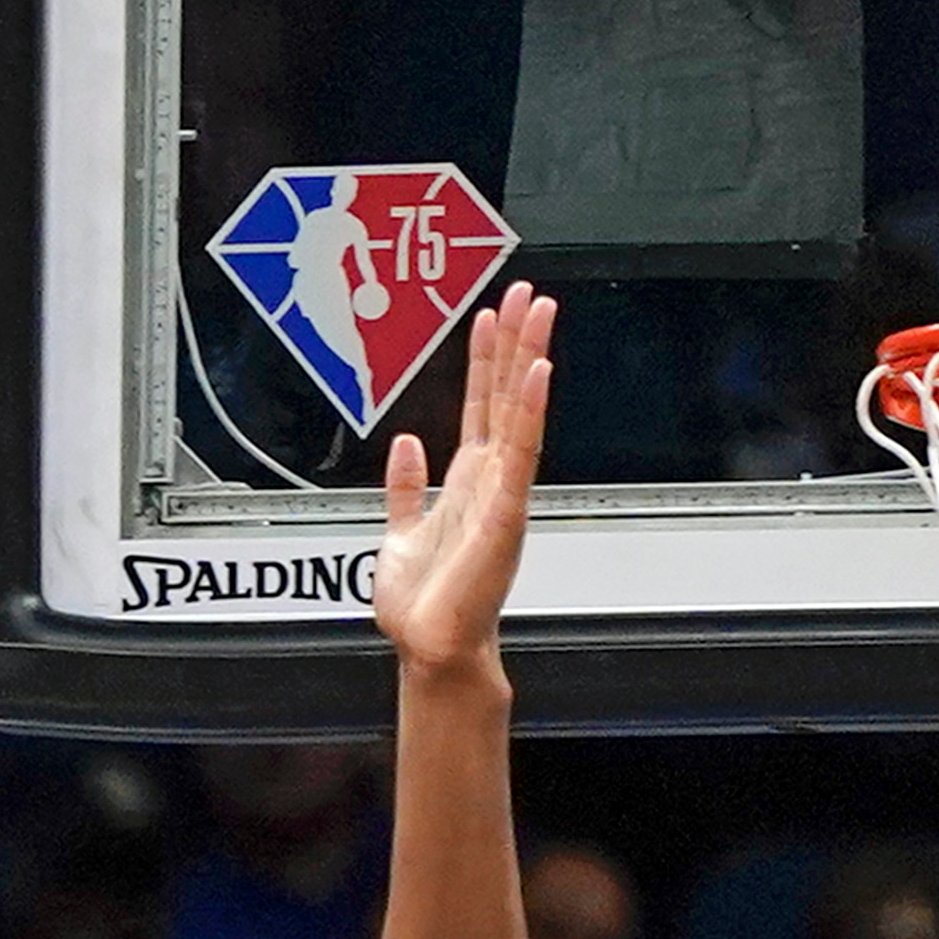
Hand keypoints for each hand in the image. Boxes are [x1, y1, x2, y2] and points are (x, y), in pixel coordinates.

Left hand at [372, 282, 555, 674]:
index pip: (481, 404)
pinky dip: (529, 414)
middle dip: (515, 342)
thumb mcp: (399, 531)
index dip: (485, 359)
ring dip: (529, 360)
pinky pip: (520, 455)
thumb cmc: (423, 602)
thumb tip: (407, 445)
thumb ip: (405, 488)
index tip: (491, 315)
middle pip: (505, 396)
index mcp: (468, 480)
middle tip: (528, 291)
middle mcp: (490, 481)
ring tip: (539, 311)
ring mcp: (502, 494)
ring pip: (519, 412)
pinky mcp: (504, 515)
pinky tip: (539, 374)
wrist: (429, 647)